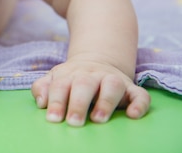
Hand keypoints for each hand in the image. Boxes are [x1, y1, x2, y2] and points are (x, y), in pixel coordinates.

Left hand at [31, 58, 149, 125]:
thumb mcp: (55, 78)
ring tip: (98, 119)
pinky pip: (140, 94)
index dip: (56, 101)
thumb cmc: (72, 78)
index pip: (60, 85)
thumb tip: (41, 102)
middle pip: (84, 84)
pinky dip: (139, 104)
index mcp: (70, 74)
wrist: (98, 60)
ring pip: (112, 85)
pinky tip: (132, 115)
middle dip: (78, 103)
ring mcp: (113, 79)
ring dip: (106, 102)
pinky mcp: (132, 88)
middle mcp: (92, 75)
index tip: (53, 119)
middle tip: (73, 122)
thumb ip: (43, 87)